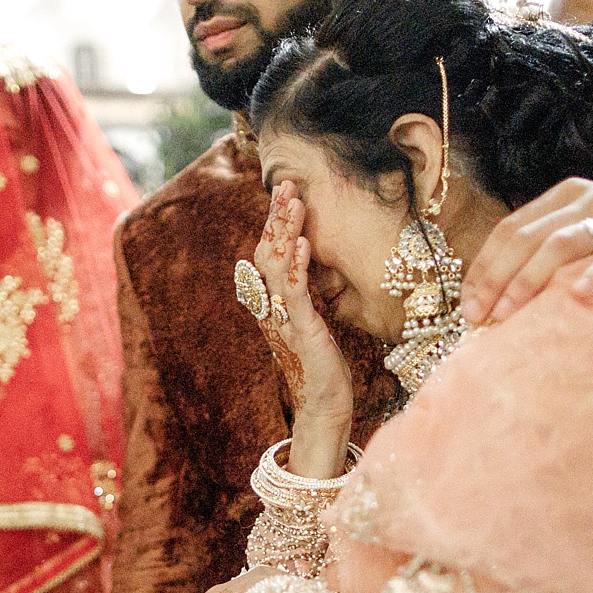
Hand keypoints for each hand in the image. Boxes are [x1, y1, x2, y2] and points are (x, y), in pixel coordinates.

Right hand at [255, 182, 352, 477]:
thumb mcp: (312, 324)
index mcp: (273, 306)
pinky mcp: (302, 332)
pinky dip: (299, 266)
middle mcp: (272, 309)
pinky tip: (305, 242)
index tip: (284, 193)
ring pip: (277, 267)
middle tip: (286, 183)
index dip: (275, 224)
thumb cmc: (322, 368)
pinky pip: (296, 293)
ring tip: (295, 201)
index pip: (270, 256)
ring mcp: (284, 320)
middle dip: (276, 217)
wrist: (325, 408)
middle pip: (267, 253)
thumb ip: (304, 297)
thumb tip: (307, 270)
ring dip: (287, 232)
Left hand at [456, 179, 592, 324]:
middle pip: (529, 237)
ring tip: (512, 312)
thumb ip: (546, 252)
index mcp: (562, 198)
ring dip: (532, 278)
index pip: (509, 229)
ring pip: (565, 242)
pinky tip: (579, 294)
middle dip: (498, 278)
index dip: (484, 268)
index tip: (466, 307)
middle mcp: (586, 199)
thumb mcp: (583, 233)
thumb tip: (496, 297)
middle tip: (479, 317)